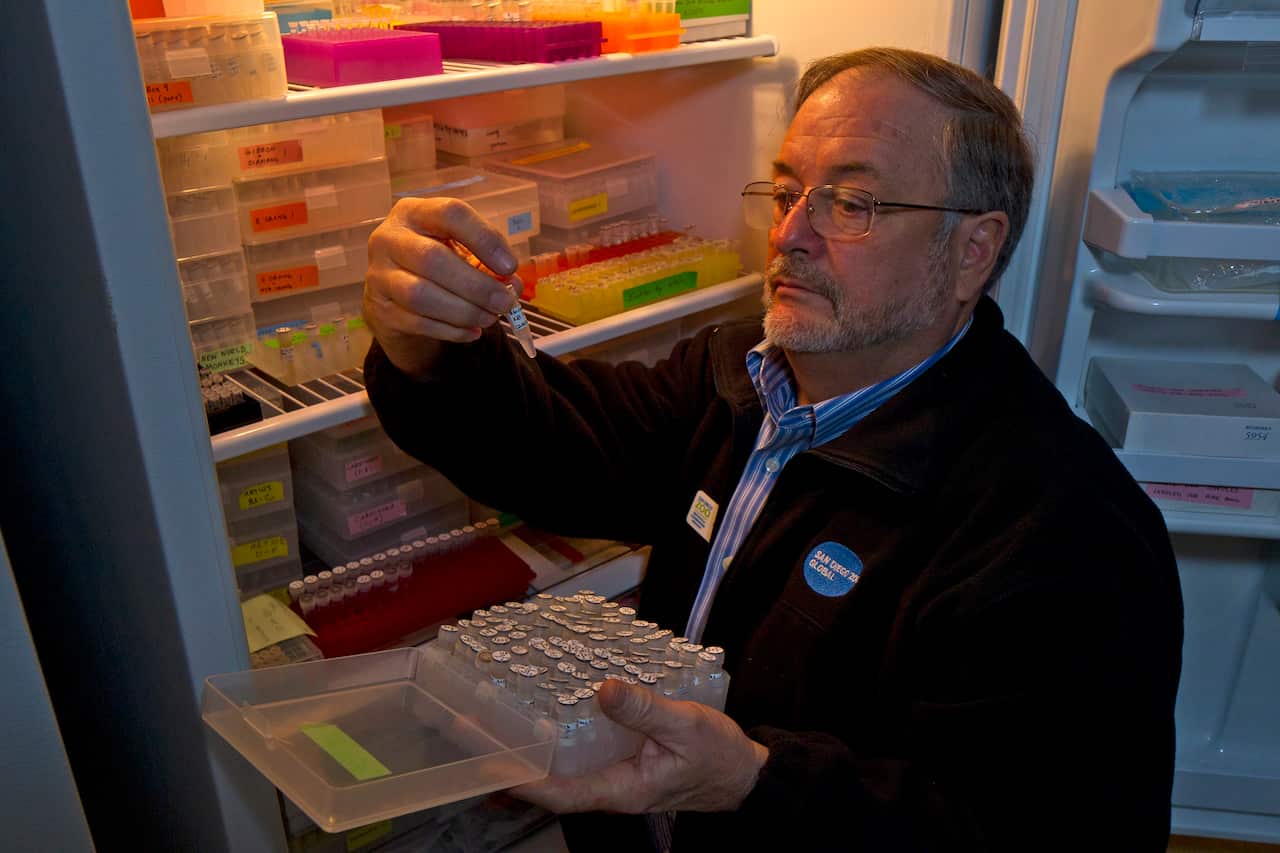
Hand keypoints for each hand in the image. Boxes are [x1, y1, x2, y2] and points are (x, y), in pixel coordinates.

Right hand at [363, 197, 519, 379]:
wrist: (394, 294)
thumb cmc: (436, 262)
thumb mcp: (460, 250)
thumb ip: (487, 261)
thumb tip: (511, 284)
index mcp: (414, 212)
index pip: (450, 214)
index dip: (484, 239)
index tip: (510, 265)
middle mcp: (388, 239)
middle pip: (432, 259)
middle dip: (476, 285)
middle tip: (505, 302)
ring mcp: (379, 275)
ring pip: (420, 296)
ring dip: (463, 311)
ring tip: (490, 318)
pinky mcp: (380, 309)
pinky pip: (417, 323)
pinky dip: (451, 331)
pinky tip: (472, 332)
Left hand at [509, 680, 768, 813]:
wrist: (746, 772)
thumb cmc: (719, 755)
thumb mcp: (686, 726)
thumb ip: (646, 710)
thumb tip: (603, 689)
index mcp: (622, 788)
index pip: (559, 792)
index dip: (521, 778)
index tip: (487, 760)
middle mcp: (611, 785)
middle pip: (551, 778)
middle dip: (514, 756)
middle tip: (475, 724)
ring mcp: (615, 773)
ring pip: (564, 764)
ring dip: (533, 743)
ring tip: (499, 712)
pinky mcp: (622, 758)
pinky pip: (583, 750)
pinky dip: (561, 731)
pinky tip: (548, 705)